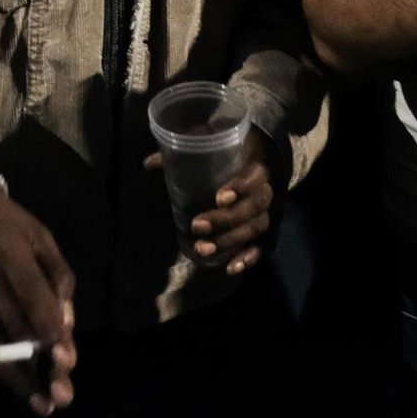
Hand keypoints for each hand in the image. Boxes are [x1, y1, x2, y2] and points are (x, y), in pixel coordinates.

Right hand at [0, 189, 77, 416]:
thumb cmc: (4, 226)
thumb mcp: (39, 238)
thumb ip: (58, 278)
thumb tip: (65, 326)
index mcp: (10, 249)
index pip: (33, 298)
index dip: (51, 333)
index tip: (66, 360)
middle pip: (13, 328)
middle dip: (41, 365)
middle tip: (62, 394)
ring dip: (18, 379)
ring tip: (41, 402)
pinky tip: (14, 383)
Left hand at [145, 128, 280, 273]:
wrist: (258, 165)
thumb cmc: (229, 157)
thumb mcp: (211, 149)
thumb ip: (183, 154)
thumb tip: (149, 163)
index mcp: (255, 168)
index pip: (255, 179)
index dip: (240, 188)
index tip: (218, 197)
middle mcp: (265, 192)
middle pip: (254, 208)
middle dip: (226, 220)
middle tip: (196, 226)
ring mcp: (267, 213)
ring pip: (257, 229)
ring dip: (231, 241)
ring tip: (203, 249)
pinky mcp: (265, 233)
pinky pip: (262, 248)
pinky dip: (248, 258)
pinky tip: (230, 268)